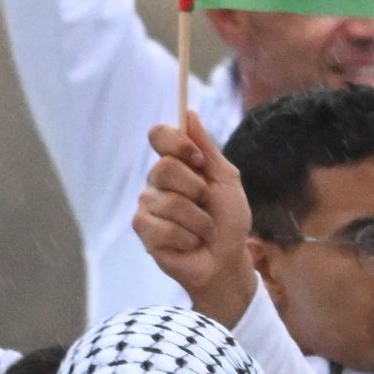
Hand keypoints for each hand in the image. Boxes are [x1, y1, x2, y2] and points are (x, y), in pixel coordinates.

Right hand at [134, 110, 257, 325]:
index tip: (197, 161)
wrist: (227, 260)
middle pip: (164, 168)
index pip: (159, 135)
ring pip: (168, 202)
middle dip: (196, 190)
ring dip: (198, 220)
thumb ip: (207, 149)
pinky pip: (163, 228)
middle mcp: (157, 182)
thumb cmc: (229, 221)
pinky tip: (190, 244)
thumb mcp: (226, 180)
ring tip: (203, 230)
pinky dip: (187, 238)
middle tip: (206, 205)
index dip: (176, 143)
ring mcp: (147, 207)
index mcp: (177, 164)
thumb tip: (190, 113)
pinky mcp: (144, 232)